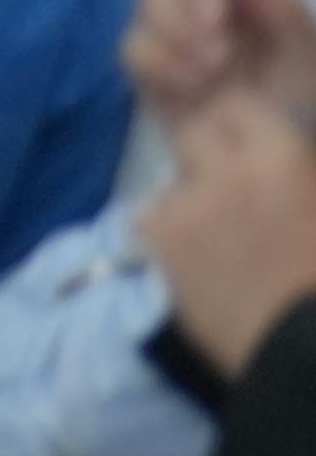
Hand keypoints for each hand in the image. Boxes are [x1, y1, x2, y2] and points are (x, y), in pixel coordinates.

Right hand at [124, 0, 315, 126]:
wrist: (272, 167)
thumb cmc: (299, 103)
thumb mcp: (301, 47)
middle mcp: (216, 1)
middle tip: (219, 25)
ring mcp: (178, 33)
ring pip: (148, 1)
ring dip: (178, 29)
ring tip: (215, 66)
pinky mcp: (151, 68)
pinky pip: (133, 46)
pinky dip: (161, 62)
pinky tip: (193, 84)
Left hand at [145, 88, 315, 379]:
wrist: (306, 350)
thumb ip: (297, 172)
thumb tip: (282, 168)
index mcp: (283, 158)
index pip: (236, 104)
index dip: (238, 120)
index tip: (245, 141)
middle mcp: (227, 170)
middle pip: (196, 132)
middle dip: (208, 150)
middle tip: (230, 189)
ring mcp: (185, 205)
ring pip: (174, 182)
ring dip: (190, 200)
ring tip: (221, 241)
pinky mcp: (158, 243)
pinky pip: (155, 222)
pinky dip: (171, 237)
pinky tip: (200, 266)